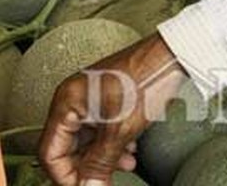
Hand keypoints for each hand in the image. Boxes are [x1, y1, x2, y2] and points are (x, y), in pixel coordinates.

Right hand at [39, 32, 187, 185]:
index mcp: (66, 102)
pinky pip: (103, 125)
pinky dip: (114, 141)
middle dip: (89, 165)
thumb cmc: (149, 76)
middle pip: (69, 146)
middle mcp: (75, 96)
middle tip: (104, 179)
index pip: (50, 152)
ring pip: (89, 137)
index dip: (66, 175)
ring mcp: (92, 95)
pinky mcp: (110, 94)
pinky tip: (130, 147)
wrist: (176, 53)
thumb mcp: (121, 129)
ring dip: (104, 155)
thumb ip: (100, 162)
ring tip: (124, 163)